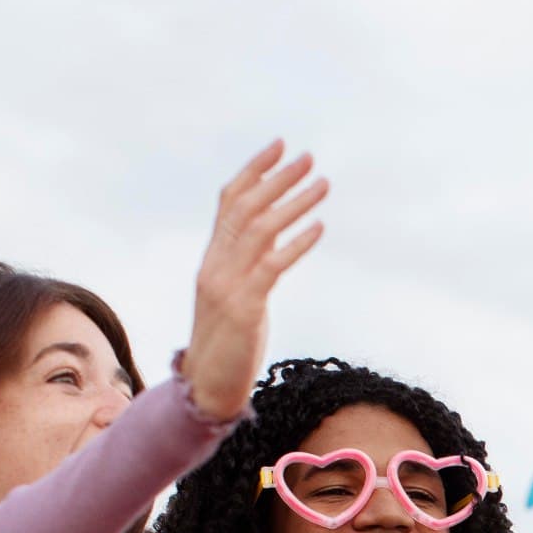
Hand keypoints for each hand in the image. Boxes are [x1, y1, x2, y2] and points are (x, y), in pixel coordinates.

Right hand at [181, 142, 329, 420]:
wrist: (209, 387)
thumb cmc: (228, 344)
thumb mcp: (236, 296)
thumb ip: (248, 264)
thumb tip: (274, 236)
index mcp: (212, 258)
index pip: (230, 201)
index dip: (254, 171)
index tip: (279, 145)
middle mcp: (215, 265)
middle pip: (246, 207)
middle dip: (278, 178)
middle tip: (309, 156)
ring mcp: (226, 285)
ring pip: (259, 230)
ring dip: (294, 204)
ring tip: (323, 184)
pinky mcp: (243, 308)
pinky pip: (271, 267)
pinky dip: (295, 244)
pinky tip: (319, 228)